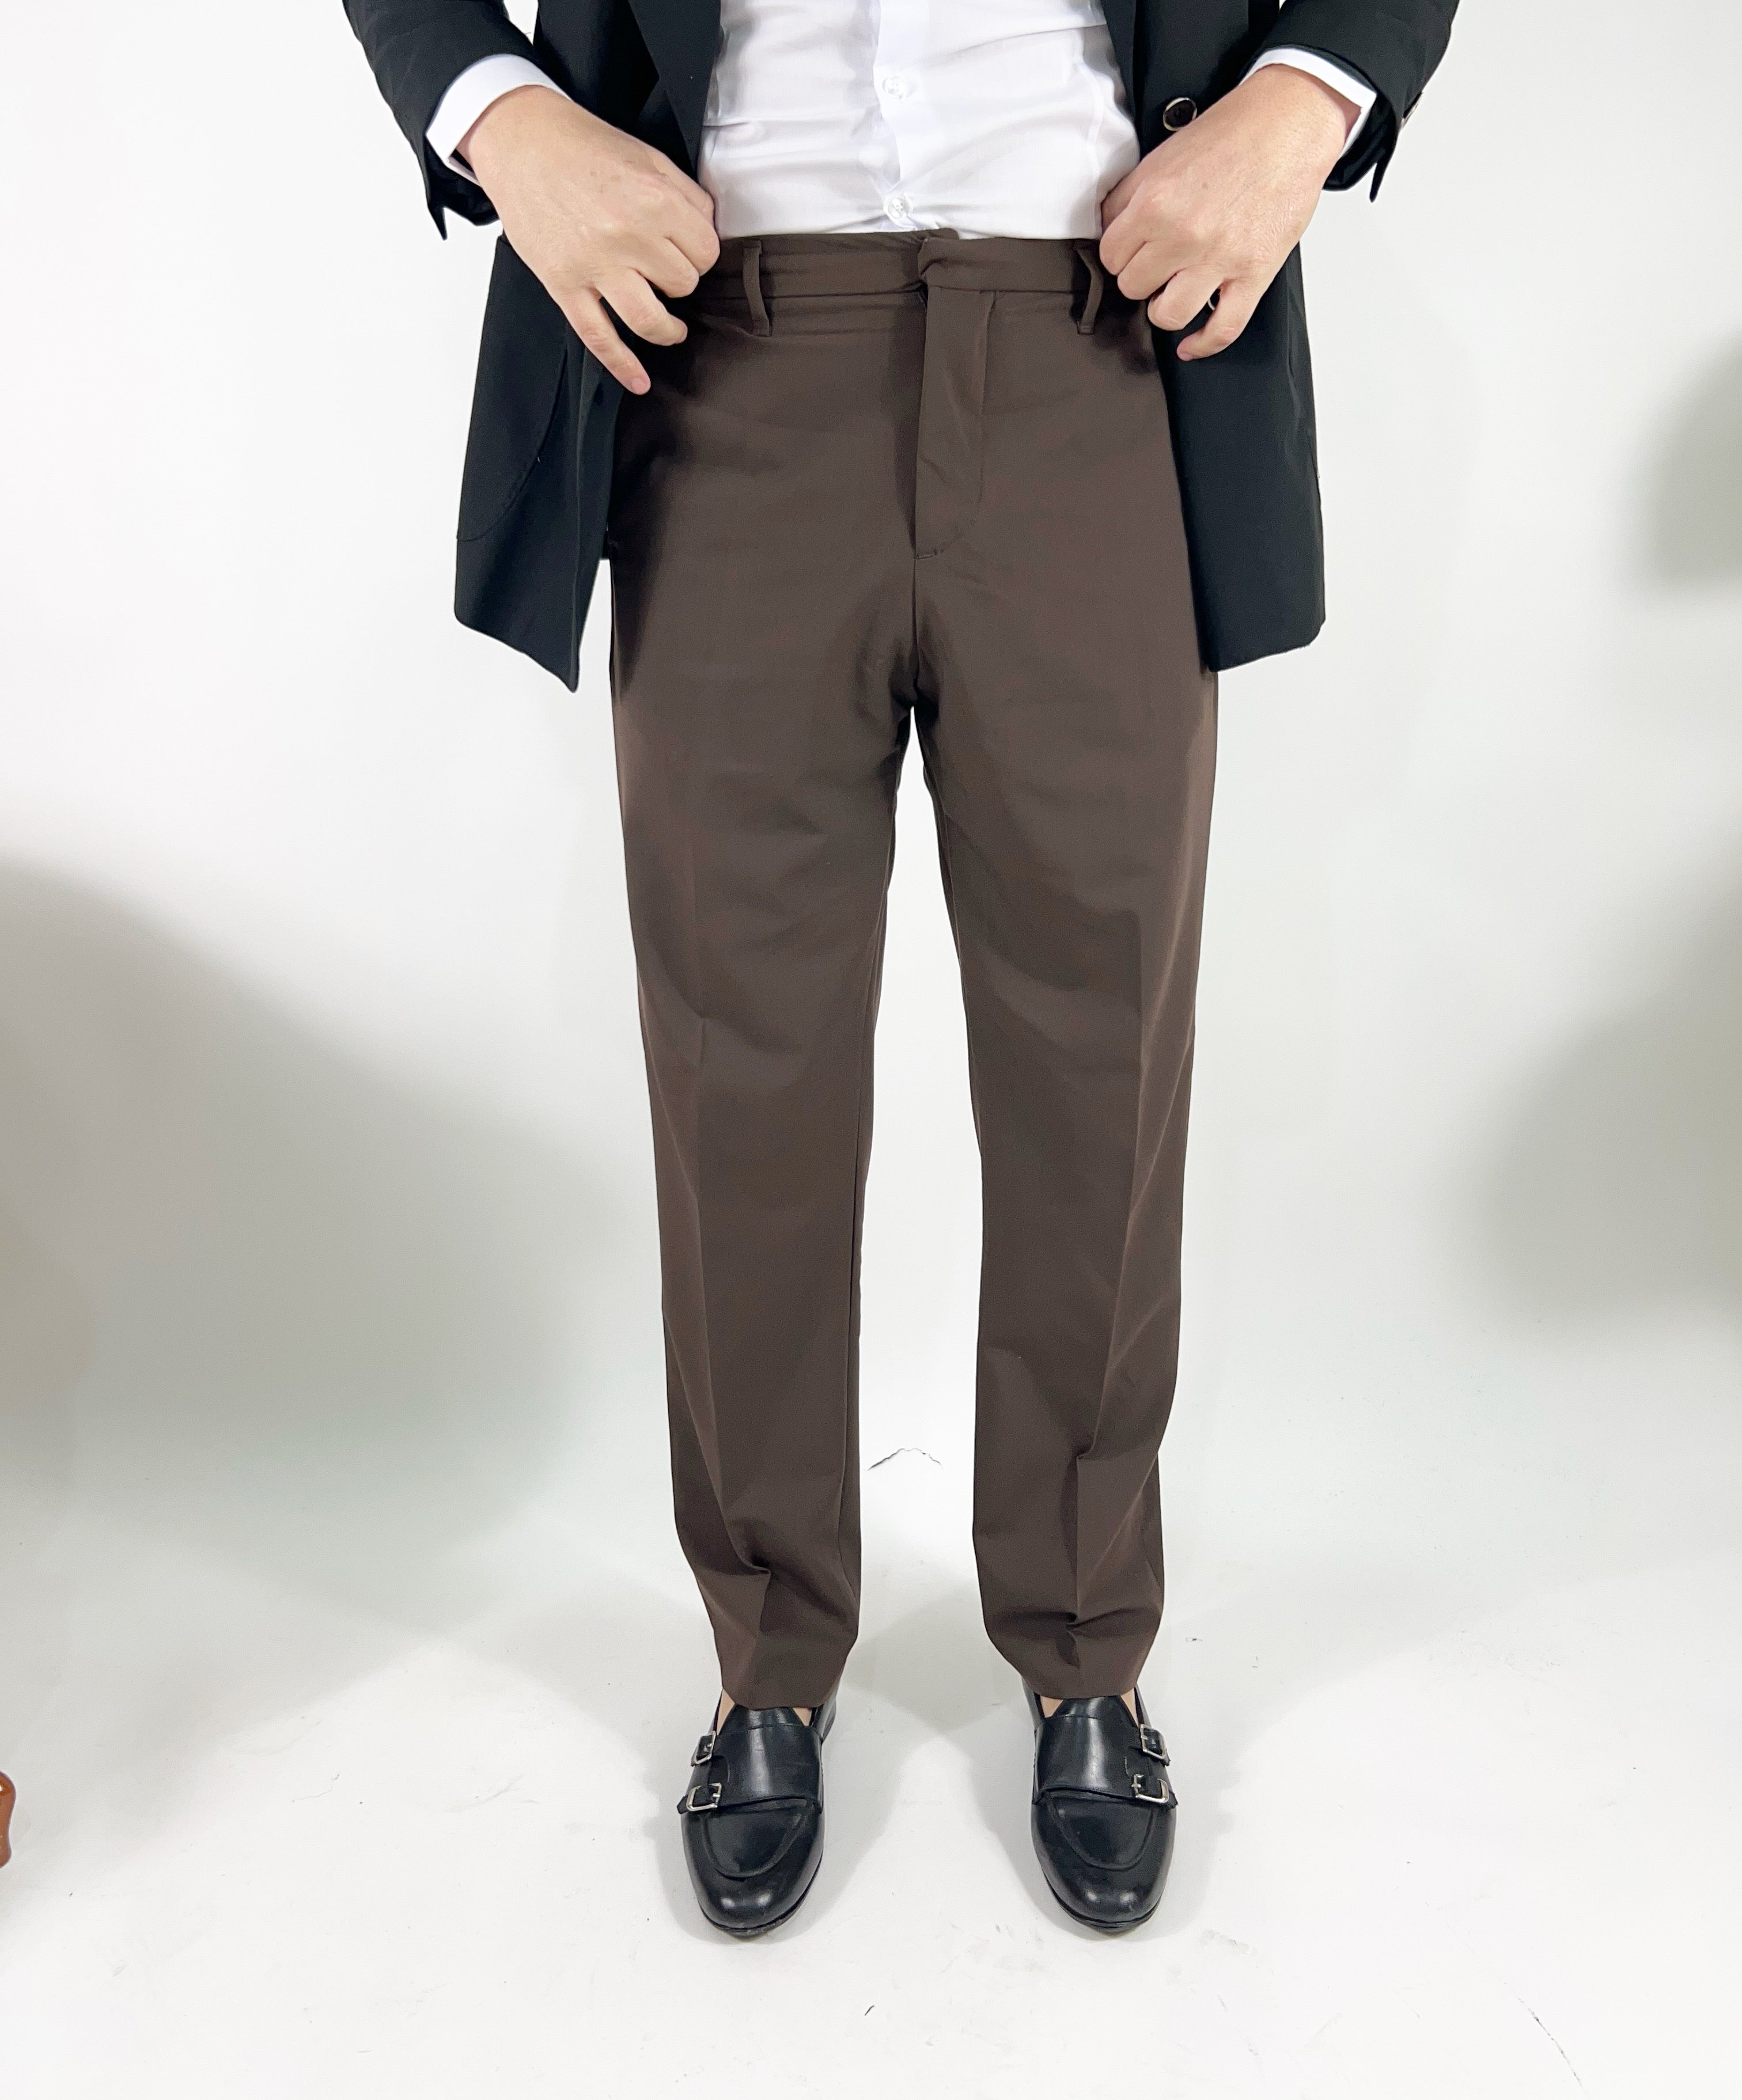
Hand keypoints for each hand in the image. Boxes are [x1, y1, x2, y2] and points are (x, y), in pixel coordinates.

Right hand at [460, 86, 720, 393]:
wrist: (522, 140)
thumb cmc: (584, 146)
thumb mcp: (649, 158)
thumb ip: (687, 197)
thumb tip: (708, 234)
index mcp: (655, 200)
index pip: (706, 253)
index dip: (700, 253)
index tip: (688, 251)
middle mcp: (628, 236)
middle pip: (683, 286)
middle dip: (680, 280)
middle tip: (667, 271)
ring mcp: (595, 266)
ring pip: (651, 320)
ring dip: (668, 329)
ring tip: (672, 327)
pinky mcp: (565, 285)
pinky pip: (600, 338)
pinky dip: (623, 365)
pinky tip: (639, 382)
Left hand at [1098, 66, 1355, 361]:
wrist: (1288, 122)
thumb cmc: (1231, 134)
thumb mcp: (1163, 156)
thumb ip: (1128, 198)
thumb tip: (1108, 231)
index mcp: (1155, 202)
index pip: (1110, 256)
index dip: (1119, 254)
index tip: (1132, 250)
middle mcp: (1184, 234)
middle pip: (1133, 287)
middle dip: (1142, 276)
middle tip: (1158, 262)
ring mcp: (1220, 258)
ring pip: (1167, 315)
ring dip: (1165, 307)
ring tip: (1174, 289)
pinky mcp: (1254, 273)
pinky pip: (1222, 329)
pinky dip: (1202, 344)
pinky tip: (1190, 345)